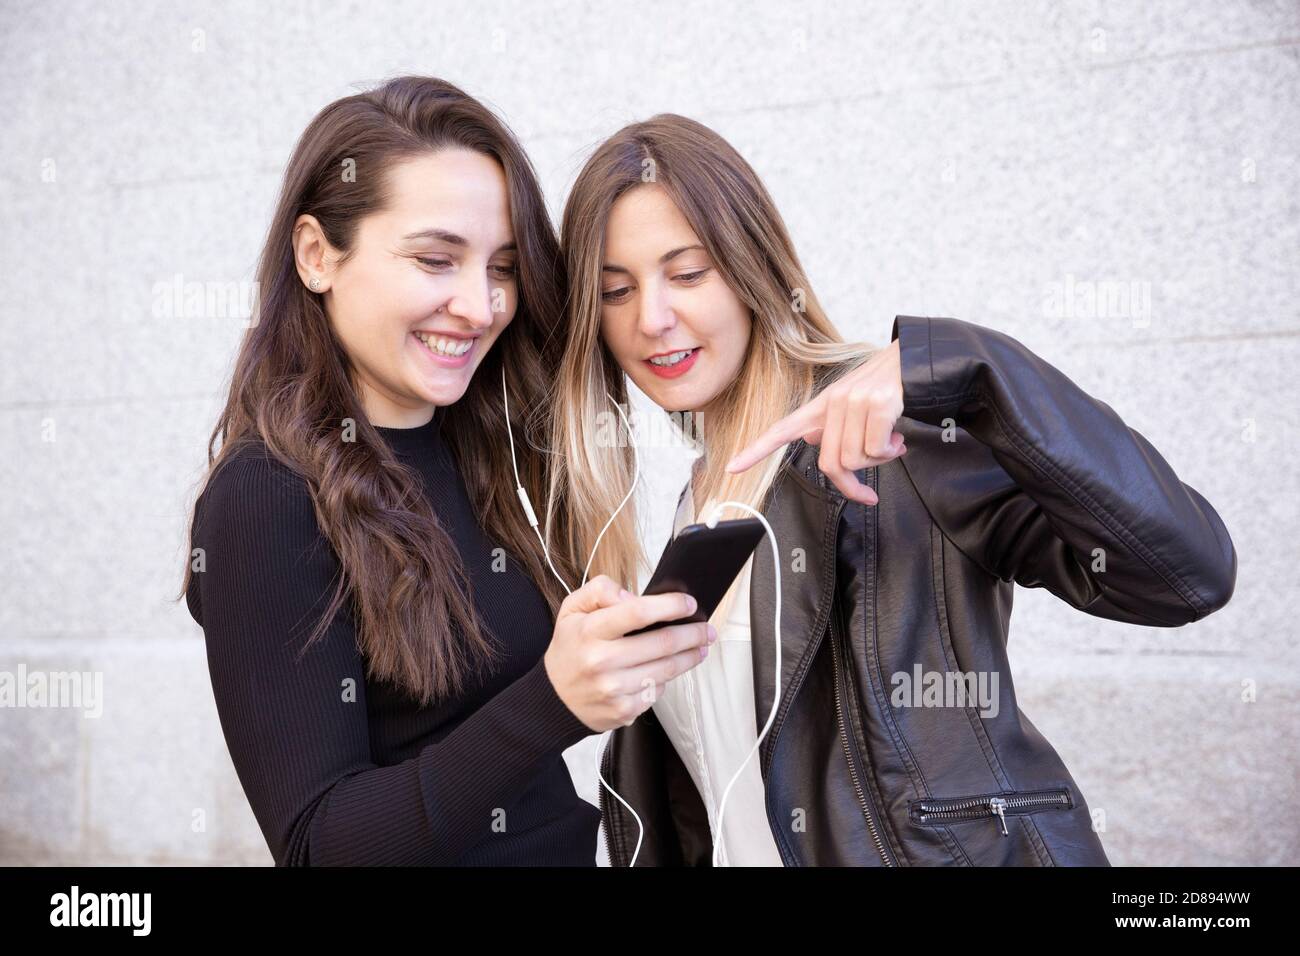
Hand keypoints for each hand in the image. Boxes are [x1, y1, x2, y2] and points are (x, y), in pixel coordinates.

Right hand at [544, 575, 715, 731]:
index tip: (690, 603)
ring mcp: (613, 689)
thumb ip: (601, 591)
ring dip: (690, 656)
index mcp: (590, 631)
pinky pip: (657, 691)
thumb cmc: (570, 648)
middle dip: (693, 633)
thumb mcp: (572, 609)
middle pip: (662, 643)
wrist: (553, 698)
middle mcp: (601, 661)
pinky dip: (666, 679)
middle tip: (707, 629)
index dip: (670, 606)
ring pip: (666, 669)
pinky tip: (665, 670)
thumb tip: (633, 597)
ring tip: (700, 647)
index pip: (638, 612)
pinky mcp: (623, 711)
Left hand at [724, 339, 906, 504]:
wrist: (917, 361)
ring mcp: (854, 402)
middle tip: (869, 488)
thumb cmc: (886, 387)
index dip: (755, 451)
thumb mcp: (852, 402)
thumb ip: (831, 423)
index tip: (732, 467)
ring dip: (879, 460)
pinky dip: (891, 452)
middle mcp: (833, 402)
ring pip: (856, 459)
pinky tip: (898, 437)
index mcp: (822, 405)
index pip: (781, 430)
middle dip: (853, 483)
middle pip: (831, 464)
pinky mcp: (878, 405)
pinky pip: (877, 449)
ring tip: (890, 442)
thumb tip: (812, 440)